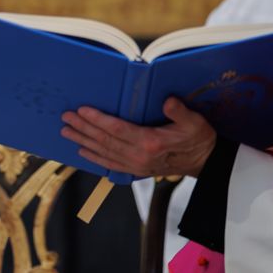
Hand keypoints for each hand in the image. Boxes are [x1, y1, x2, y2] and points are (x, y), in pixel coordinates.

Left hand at [61, 98, 216, 177]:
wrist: (206, 163)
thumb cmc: (199, 140)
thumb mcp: (195, 122)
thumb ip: (179, 112)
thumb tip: (168, 102)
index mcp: (151, 142)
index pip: (117, 129)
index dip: (97, 119)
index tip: (82, 110)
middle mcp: (139, 156)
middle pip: (105, 140)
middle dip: (83, 128)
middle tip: (66, 118)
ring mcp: (136, 165)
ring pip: (104, 152)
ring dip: (83, 141)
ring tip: (67, 132)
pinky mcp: (137, 170)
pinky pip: (111, 164)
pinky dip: (95, 157)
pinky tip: (83, 151)